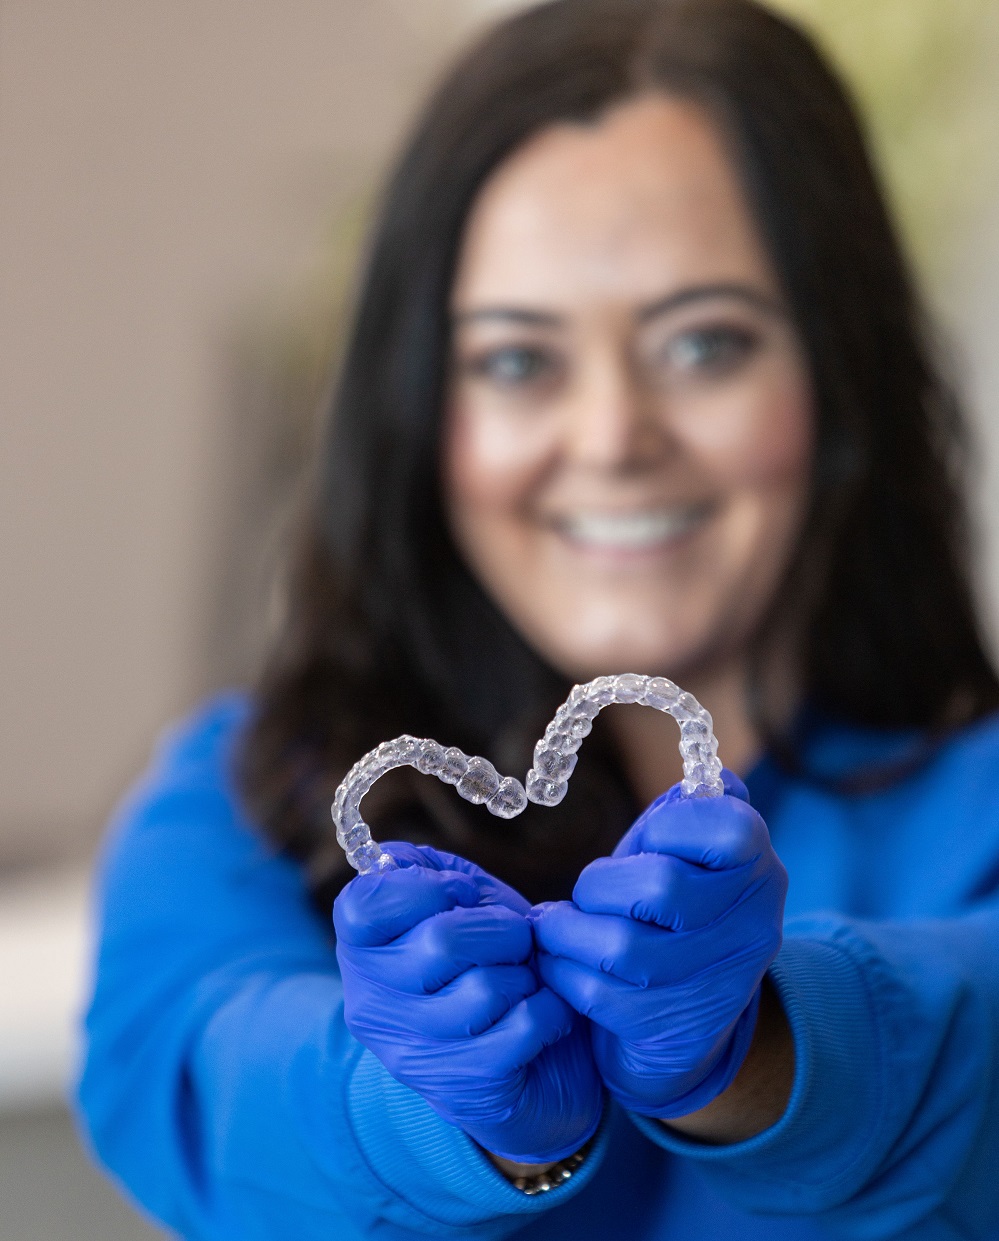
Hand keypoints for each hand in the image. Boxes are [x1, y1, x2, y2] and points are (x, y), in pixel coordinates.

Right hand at [334, 842, 602, 1161]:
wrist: (527, 1059)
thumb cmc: (488, 960)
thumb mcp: (457, 903)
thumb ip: (425, 872)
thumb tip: (397, 863)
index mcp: (361, 950)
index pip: (364, 906)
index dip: (426, 888)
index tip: (460, 897)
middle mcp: (372, 1005)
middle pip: (441, 941)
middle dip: (500, 929)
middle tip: (514, 941)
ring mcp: (413, 1053)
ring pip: (484, 989)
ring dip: (523, 974)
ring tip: (525, 980)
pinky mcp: (462, 1088)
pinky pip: (522, 1027)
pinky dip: (549, 1010)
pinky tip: (544, 1011)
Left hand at [532, 773, 786, 1118]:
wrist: (684, 1027)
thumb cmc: (669, 915)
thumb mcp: (683, 856)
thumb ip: (683, 813)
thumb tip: (699, 766)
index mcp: (758, 866)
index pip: (726, 828)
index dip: (666, 828)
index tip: (644, 843)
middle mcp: (754, 925)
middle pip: (659, 887)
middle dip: (599, 885)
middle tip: (585, 891)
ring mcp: (718, 983)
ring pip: (622, 947)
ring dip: (568, 932)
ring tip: (555, 925)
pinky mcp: (674, 1027)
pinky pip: (598, 992)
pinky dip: (562, 972)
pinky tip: (559, 962)